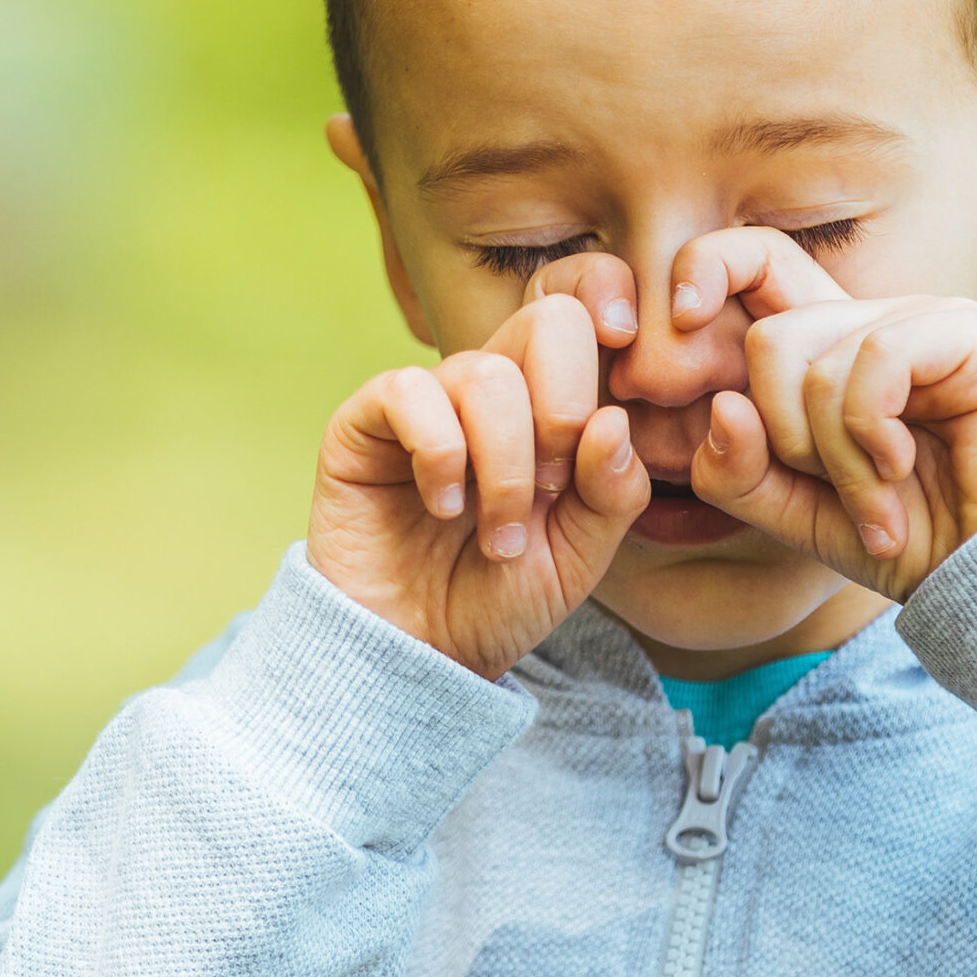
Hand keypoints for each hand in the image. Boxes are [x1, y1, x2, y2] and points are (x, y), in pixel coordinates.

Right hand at [307, 292, 648, 677]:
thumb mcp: (580, 556)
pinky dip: (440, 454)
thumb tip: (612, 420)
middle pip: (548, 321)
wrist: (417, 656)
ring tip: (497, 534)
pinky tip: (444, 506)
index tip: (612, 418)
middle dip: (565, 406)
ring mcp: (428, 400)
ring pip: (484, 372)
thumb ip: (612, 492)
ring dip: (504, 463)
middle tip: (551, 486)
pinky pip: (409, 393)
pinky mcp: (364, 423)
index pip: (587, 322)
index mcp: (549, 404)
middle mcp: (490, 389)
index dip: (611, 345)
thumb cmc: (498, 600)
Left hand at [673, 229, 976, 596]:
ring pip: (815, 359)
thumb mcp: (791, 512)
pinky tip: (901, 469)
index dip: (706, 266)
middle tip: (828, 486)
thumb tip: (722, 408)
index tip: (677, 312)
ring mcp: (929, 320)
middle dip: (781, 431)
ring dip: (832, 455)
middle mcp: (878, 319)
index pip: (755, 261)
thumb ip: (736, 469)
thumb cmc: (899, 540)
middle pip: (771, 334)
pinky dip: (869, 435)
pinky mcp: (975, 336)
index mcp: (832, 343)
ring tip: (875, 498)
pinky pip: (872, 361)